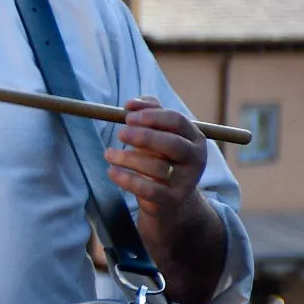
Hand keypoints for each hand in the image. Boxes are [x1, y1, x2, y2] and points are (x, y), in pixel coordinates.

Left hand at [108, 98, 204, 216]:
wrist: (170, 198)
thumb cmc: (161, 157)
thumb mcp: (159, 133)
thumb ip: (148, 112)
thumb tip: (131, 104)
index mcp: (194, 137)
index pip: (178, 121)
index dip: (152, 116)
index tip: (128, 116)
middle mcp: (195, 158)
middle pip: (172, 144)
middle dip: (144, 136)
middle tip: (120, 133)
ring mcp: (186, 181)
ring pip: (157, 167)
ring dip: (128, 158)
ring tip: (108, 153)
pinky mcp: (172, 199)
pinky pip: (149, 189)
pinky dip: (127, 180)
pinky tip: (111, 171)